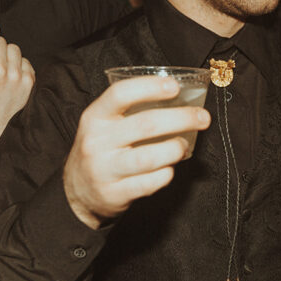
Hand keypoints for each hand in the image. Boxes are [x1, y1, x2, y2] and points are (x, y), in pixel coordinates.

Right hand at [63, 76, 210, 229]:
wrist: (77, 192)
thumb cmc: (101, 149)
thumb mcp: (103, 124)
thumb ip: (130, 110)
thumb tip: (178, 97)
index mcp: (94, 117)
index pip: (119, 94)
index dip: (149, 87)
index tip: (175, 87)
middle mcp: (97, 142)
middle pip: (145, 125)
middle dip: (182, 119)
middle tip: (202, 118)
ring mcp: (104, 170)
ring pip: (149, 157)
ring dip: (175, 148)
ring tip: (184, 145)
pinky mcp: (115, 194)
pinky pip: (150, 182)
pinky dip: (167, 173)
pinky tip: (169, 167)